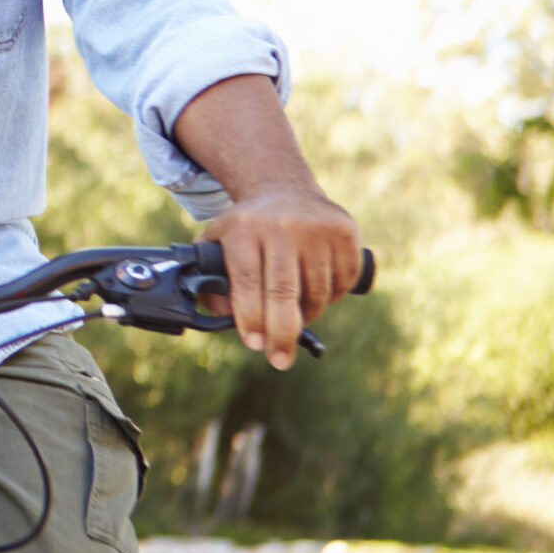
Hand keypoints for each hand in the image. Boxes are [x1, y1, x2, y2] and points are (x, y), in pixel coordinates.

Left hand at [200, 187, 362, 369]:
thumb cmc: (248, 229)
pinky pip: (341, 283)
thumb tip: (222, 319)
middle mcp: (280, 225)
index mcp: (243, 228)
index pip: (246, 280)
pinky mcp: (344, 234)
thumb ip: (209, 280)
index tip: (253, 344)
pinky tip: (317, 294)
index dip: (250, 316)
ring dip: (306, 316)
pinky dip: (331, 299)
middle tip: (278, 361)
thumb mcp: (217, 242)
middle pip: (282, 291)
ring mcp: (316, 228)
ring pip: (316, 292)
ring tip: (295, 318)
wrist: (286, 191)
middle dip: (280, 333)